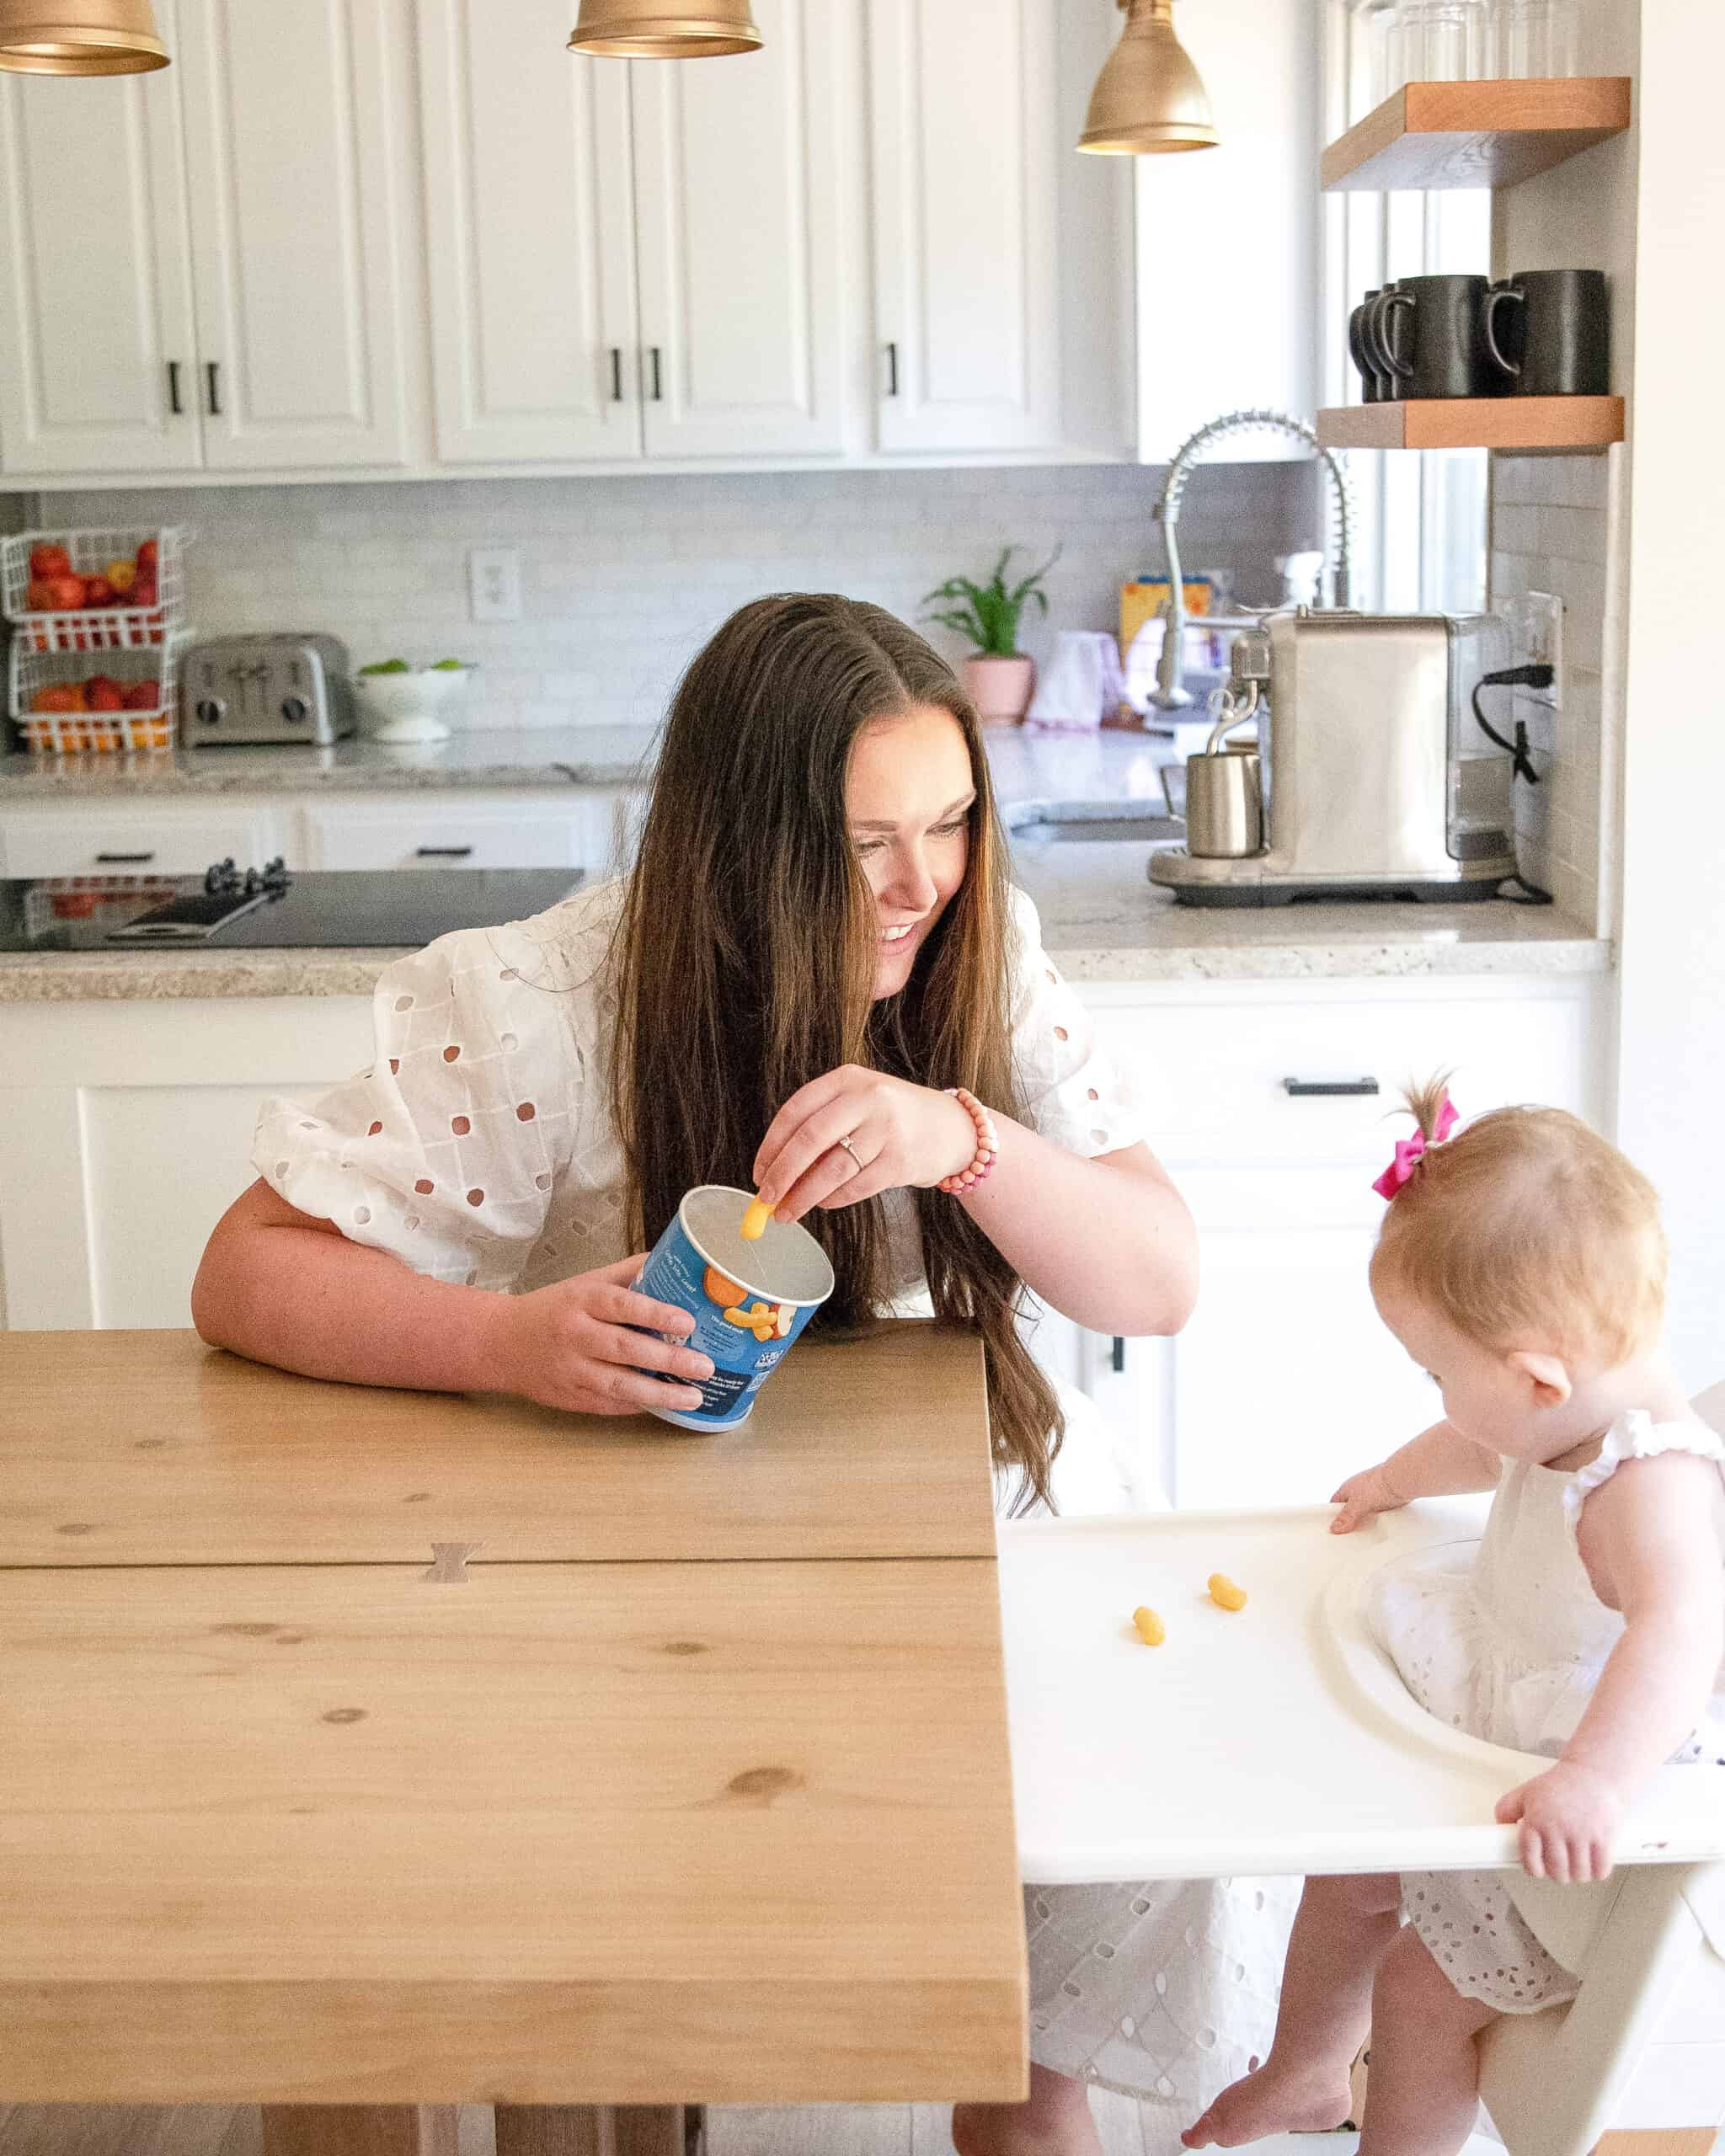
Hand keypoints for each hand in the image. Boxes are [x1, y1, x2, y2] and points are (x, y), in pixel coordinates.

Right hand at [487, 1255, 714, 1415]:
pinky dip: (639, 1405)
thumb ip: (627, 1274)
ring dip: (660, 1392)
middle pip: (625, 1348)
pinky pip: (609, 1404)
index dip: (655, 1313)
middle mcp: (575, 1335)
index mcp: (581, 1300)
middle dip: (669, 1360)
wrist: (501, 1343)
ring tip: (695, 1396)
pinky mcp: (569, 1397)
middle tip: (705, 1366)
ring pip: (619, 1384)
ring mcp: (571, 1370)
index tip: (688, 1323)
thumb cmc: (554, 1308)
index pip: (621, 1305)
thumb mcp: (585, 1282)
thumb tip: (675, 1262)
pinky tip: (666, 1405)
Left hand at [752, 1065, 976, 1223]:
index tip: (758, 1172)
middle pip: (810, 1139)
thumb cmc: (893, 1118)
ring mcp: (887, 1129)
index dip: (771, 1145)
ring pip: (832, 1169)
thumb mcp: (857, 1103)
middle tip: (765, 1198)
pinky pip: (855, 1187)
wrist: (952, 1129)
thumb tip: (773, 1172)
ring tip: (786, 1212)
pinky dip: (833, 1199)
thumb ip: (819, 1128)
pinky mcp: (901, 1161)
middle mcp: (868, 1098)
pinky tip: (823, 1203)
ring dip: (803, 1196)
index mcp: (847, 1079)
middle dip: (782, 1174)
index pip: (796, 1111)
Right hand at [1329, 1461, 1405, 1532]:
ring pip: (1366, 1512)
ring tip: (1367, 1531)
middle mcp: (1360, 1490)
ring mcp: (1374, 1495)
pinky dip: (1380, 1518)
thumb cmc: (1379, 1483)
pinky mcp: (1387, 1499)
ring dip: (1367, 1520)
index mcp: (1348, 1488)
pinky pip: (1379, 1512)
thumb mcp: (1358, 1503)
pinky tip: (1381, 1524)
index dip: (1333, 1515)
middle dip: (1351, 1520)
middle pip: (1351, 1509)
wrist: (1402, 1479)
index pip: (1335, 1503)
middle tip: (1351, 1533)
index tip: (1334, 1528)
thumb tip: (1335, 1527)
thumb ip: (1347, 1516)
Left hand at [1495, 1761, 1624, 1881]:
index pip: (1529, 1856)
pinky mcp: (1603, 1837)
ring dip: (1578, 1875)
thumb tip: (1499, 1826)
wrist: (1594, 1773)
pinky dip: (1597, 1873)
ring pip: (1578, 1873)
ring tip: (1577, 1867)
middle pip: (1557, 1870)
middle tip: (1560, 1869)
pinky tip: (1594, 1865)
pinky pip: (1600, 1870)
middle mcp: (1557, 1827)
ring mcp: (1581, 1833)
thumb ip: (1507, 1808)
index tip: (1537, 1871)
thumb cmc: (1561, 1784)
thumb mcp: (1527, 1792)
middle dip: (1558, 1874)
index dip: (1533, 1868)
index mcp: (1536, 1819)